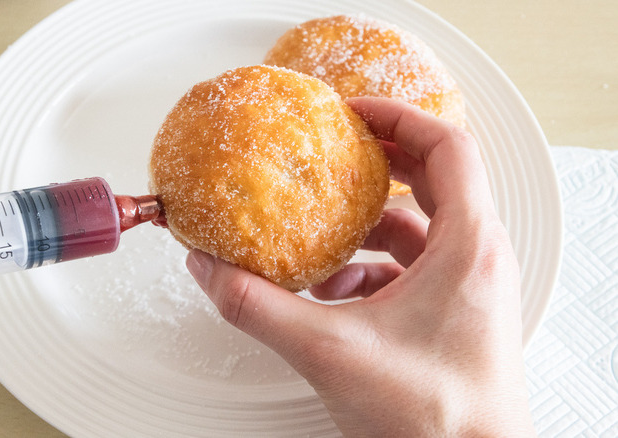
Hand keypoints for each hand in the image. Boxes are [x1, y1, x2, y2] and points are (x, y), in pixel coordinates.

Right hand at [185, 97, 535, 436]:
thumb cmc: (436, 420)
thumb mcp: (329, 352)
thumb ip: (257, 306)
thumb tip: (209, 269)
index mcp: (467, 247)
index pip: (447, 148)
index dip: (398, 117)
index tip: (353, 112)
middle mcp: (477, 259)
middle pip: (433, 179)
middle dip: (376, 164)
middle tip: (333, 152)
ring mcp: (467, 288)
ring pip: (418, 229)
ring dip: (366, 225)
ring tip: (320, 234)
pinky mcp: (452, 314)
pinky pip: (412, 268)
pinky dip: (371, 267)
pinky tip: (332, 291)